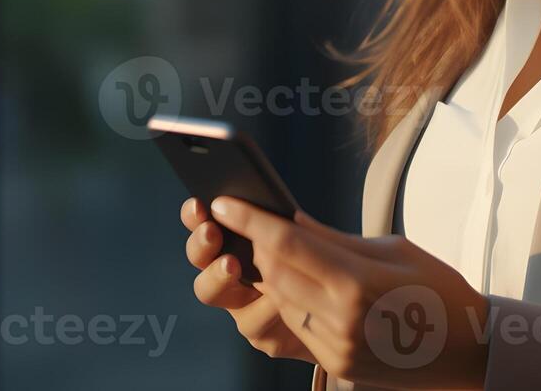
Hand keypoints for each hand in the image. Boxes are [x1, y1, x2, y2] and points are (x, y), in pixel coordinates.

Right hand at [180, 197, 315, 364]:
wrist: (346, 318)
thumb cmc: (325, 269)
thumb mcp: (313, 242)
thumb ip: (293, 230)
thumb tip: (286, 213)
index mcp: (238, 242)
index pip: (205, 223)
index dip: (195, 215)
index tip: (199, 205)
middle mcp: (231, 274)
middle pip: (199, 257)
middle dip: (201, 243)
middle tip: (212, 233)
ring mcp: (242, 306)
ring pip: (212, 291)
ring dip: (220, 275)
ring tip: (233, 264)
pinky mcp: (260, 335)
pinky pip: (252, 321)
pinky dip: (265, 306)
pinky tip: (278, 299)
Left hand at [209, 196, 490, 389]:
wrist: (471, 351)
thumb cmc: (439, 290)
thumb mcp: (394, 250)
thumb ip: (335, 239)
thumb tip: (290, 219)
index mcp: (358, 284)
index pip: (287, 244)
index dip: (250, 220)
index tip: (224, 200)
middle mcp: (341, 321)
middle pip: (274, 273)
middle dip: (257, 244)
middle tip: (248, 220)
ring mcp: (336, 349)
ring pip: (279, 301)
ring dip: (270, 274)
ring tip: (272, 250)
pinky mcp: (336, 366)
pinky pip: (296, 327)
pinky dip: (289, 301)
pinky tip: (297, 283)